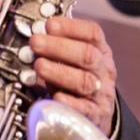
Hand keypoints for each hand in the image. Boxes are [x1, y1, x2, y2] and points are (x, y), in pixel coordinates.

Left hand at [30, 17, 116, 134]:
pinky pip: (84, 109)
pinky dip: (70, 103)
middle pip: (87, 55)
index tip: (50, 24)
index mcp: (100, 52)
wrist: (98, 114)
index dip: (71, 27)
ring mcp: (100, 93)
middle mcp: (103, 71)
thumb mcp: (76, 61)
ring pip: (84, 81)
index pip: (92, 34)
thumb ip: (59, 50)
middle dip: (58, 47)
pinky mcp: (95, 115)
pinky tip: (56, 97)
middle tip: (36, 43)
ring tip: (39, 66)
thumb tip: (36, 38)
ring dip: (59, 72)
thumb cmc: (81, 81)